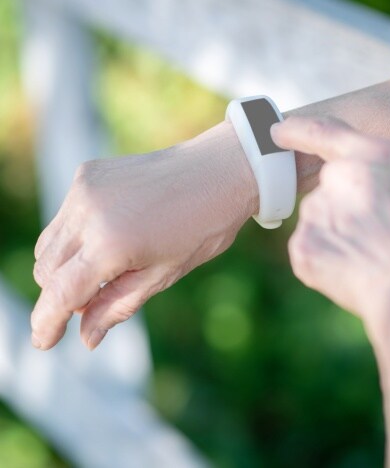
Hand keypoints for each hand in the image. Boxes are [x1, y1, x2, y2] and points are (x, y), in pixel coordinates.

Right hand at [32, 123, 257, 350]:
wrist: (221, 170)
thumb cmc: (204, 225)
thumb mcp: (166, 274)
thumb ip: (119, 305)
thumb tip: (86, 338)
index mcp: (112, 243)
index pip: (61, 292)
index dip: (47, 323)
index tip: (44, 343)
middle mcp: (89, 212)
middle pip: (47, 271)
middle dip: (62, 294)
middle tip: (96, 299)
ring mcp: (85, 189)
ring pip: (50, 244)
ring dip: (65, 266)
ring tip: (108, 266)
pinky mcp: (87, 173)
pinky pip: (64, 217)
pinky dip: (75, 236)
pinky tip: (111, 233)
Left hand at [272, 116, 389, 334]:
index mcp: (371, 155)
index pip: (323, 132)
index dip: (298, 131)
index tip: (277, 132)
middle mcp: (335, 177)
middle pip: (328, 192)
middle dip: (347, 212)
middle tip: (379, 238)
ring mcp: (315, 212)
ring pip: (321, 225)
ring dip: (340, 240)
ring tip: (374, 260)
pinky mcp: (302, 247)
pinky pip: (311, 253)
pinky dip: (328, 265)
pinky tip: (357, 275)